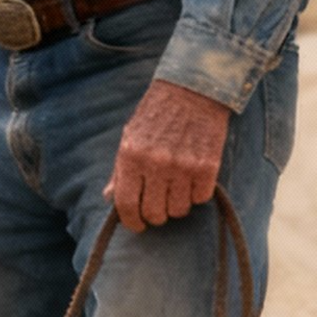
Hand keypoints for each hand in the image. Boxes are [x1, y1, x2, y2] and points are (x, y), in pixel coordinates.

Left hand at [105, 78, 229, 230]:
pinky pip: (200, 198)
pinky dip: (196, 195)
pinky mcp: (207, 166)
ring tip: (176, 190)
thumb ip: (119, 170)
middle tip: (158, 208)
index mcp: (131, 156)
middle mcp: (156, 164)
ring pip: (178, 210)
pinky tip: (193, 180)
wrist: (193, 90)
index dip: (131, 221)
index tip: (136, 225)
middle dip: (155, 216)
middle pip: (154, 213)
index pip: (125, 203)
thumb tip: (109, 198)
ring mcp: (183, 166)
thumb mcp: (130, 137)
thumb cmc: (156, 114)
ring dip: (176, 206)